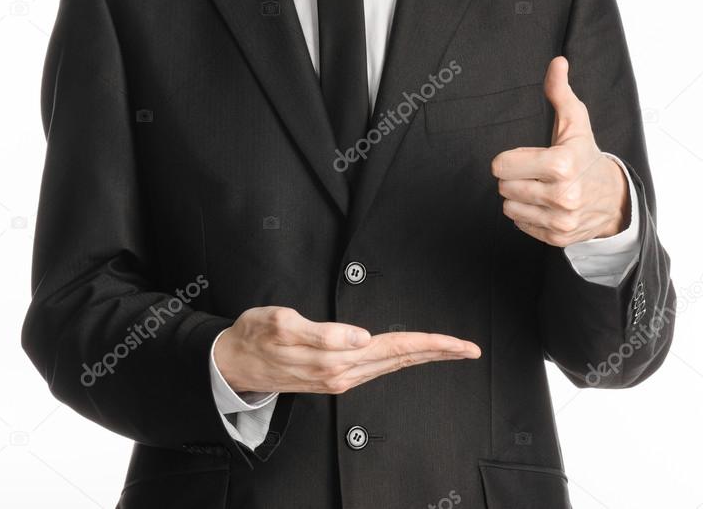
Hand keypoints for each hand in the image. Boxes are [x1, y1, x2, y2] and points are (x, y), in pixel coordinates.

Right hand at [213, 306, 480, 393]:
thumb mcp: (280, 325)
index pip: (395, 347)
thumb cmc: (254, 337)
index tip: (459, 344)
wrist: (232, 364)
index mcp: (335, 358)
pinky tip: (409, 355)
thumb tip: (362, 337)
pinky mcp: (334, 377)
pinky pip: (377, 368)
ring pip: (392, 365)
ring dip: (422, 357)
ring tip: (449, 349)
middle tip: (470, 349)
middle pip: (401, 359)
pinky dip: (400, 360)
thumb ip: (322, 333)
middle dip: (437, 353)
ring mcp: (340, 378)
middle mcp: (343, 373)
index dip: (430, 344)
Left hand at [491, 56, 628, 246]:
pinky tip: (545, 205)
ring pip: (508, 207)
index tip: (522, 158)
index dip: (508, 160)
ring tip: (539, 189)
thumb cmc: (588, 156)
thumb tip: (557, 62)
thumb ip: (560, 93)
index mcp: (561, 164)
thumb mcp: (576, 124)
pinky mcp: (557, 237)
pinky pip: (520, 225)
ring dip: (518, 198)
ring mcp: (560, 219)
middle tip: (534, 173)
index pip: (502, 165)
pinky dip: (527, 215)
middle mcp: (561, 195)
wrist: (615, 199)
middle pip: (503, 187)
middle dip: (514, 178)